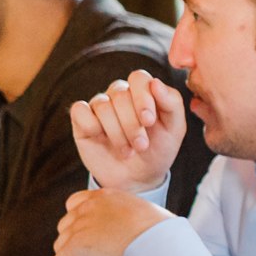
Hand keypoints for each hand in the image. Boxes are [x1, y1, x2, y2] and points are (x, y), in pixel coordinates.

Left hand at [54, 189, 169, 255]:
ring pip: (61, 246)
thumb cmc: (161, 232)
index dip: (81, 224)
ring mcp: (78, 227)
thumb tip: (128, 234)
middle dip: (80, 243)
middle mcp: (87, 208)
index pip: (75, 204)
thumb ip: (125, 217)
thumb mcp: (142, 213)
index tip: (99, 237)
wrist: (157, 241)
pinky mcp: (74, 247)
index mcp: (104, 197)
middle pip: (66, 227)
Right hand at [70, 70, 186, 191]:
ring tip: (128, 151)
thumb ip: (172, 103)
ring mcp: (100, 105)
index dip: (143, 98)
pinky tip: (102, 139)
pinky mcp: (82, 118)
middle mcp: (120, 94)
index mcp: (144, 91)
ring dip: (116, 132)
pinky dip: (92, 126)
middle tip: (141, 146)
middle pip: (121, 94)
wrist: (138, 178)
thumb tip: (155, 82)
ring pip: (102, 105)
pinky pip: (80, 110)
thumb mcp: (175, 129)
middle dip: (132, 124)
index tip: (149, 122)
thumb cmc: (158, 150)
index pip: (139, 78)